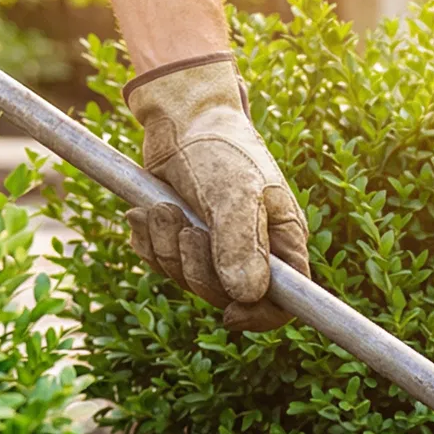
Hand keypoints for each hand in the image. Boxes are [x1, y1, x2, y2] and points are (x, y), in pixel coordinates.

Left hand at [125, 54, 308, 332]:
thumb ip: (242, 244)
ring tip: (163, 209)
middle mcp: (252, 251)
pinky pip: (160, 264)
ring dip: (167, 247)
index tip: (229, 313)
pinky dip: (148, 242)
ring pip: (187, 281)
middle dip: (196, 267)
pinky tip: (147, 213)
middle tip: (185, 227)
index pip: (285, 302)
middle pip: (226, 296)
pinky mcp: (181, 239)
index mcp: (281, 242)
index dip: (260, 316)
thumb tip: (247, 295)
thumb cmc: (218, 148)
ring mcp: (214, 248)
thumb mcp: (234, 193)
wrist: (181, 117)